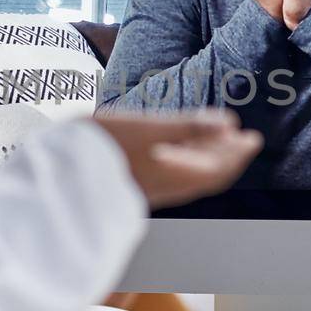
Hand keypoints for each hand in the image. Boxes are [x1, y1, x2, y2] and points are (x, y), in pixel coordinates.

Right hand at [93, 109, 262, 208]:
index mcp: (176, 174)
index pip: (218, 167)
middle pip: (208, 173)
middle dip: (227, 155)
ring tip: (216, 142)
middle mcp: (168, 186)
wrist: (60, 172)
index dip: (236, 152)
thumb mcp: (149, 128)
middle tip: (242, 139)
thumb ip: (189, 127)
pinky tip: (179, 151)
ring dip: (208, 158)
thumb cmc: (102, 147)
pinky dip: (187, 162)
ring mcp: (152, 187)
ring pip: (191, 176)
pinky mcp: (138, 185)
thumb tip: (228, 123)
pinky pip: (175, 177)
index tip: (251, 138)